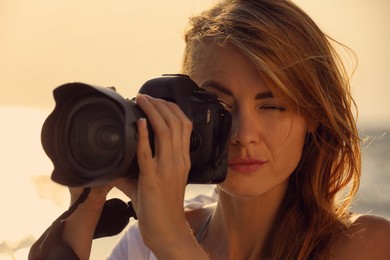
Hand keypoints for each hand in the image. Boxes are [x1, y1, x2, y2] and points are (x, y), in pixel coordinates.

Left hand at [115, 94, 192, 249]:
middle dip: (162, 104)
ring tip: (142, 100)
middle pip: (176, 122)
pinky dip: (144, 134)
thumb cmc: (164, 207)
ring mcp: (167, 168)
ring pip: (166, 131)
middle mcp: (178, 160)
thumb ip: (140, 169)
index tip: (160, 100)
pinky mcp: (153, 177)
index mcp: (183, 160)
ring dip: (153, 111)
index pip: (185, 126)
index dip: (173, 108)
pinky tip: (140, 122)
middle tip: (147, 96)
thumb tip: (118, 163)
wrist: (167, 229)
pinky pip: (148, 151)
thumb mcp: (159, 182)